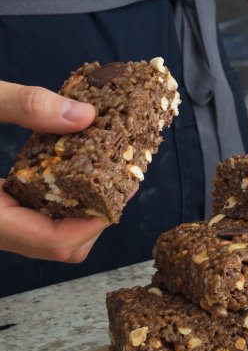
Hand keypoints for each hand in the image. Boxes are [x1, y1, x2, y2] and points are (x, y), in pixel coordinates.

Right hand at [0, 81, 109, 261]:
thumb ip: (21, 105)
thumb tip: (84, 115)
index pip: (56, 243)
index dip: (98, 222)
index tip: (124, 188)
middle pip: (59, 245)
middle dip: (97, 214)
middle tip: (121, 176)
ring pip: (47, 232)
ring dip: (81, 205)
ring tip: (105, 167)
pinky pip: (31, 214)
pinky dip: (58, 195)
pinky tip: (69, 164)